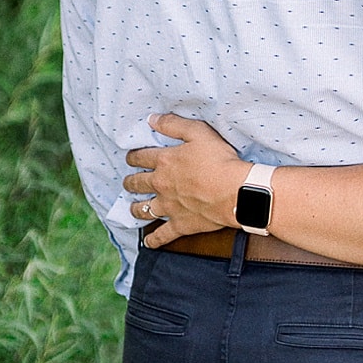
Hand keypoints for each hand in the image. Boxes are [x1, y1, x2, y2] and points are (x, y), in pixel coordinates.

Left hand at [124, 113, 248, 247]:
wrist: (234, 192)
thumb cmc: (219, 160)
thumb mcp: (198, 132)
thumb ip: (174, 124)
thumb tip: (152, 119)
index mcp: (165, 162)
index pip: (141, 157)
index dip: (133, 156)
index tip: (130, 158)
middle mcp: (161, 185)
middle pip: (138, 183)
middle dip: (130, 182)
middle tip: (127, 182)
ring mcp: (169, 206)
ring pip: (143, 209)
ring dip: (135, 208)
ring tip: (133, 207)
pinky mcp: (180, 224)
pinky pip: (162, 235)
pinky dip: (153, 240)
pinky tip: (148, 243)